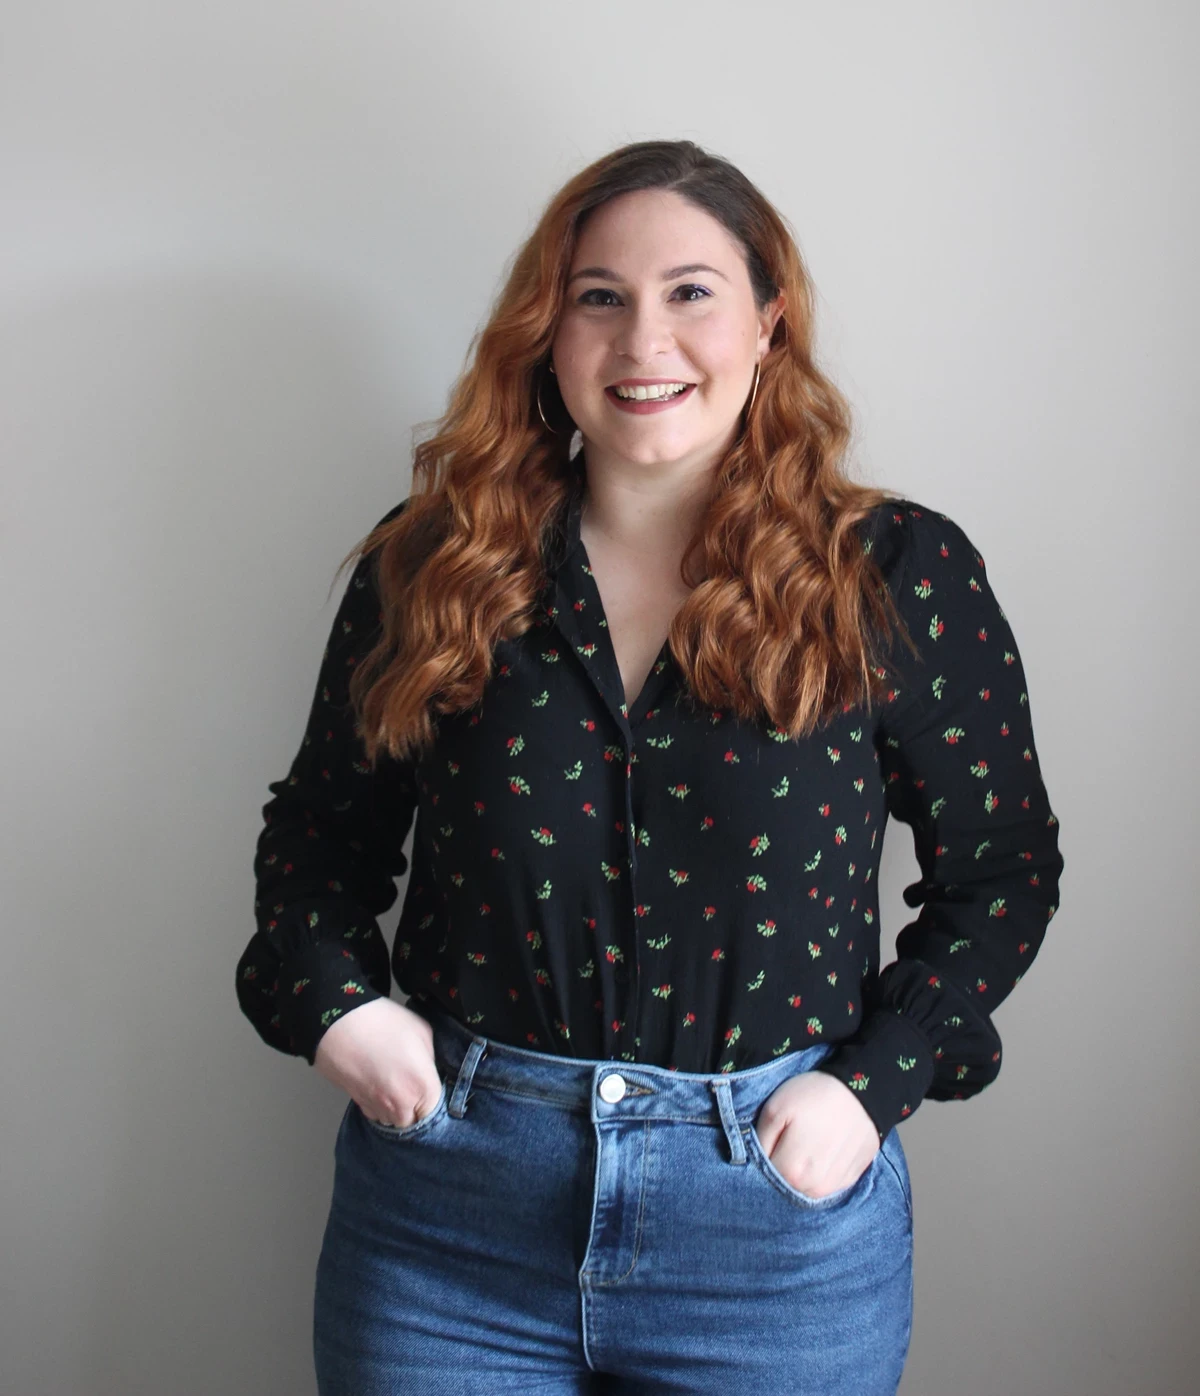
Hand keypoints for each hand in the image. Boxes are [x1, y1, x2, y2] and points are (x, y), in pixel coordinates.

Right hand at [313, 997, 442, 1128]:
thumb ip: (429, 1058)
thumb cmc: (384, 1023)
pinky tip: (376, 1083)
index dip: (430, 1097)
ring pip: (392, 1120)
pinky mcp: (358, 1105)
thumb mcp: (422, 1032)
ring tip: (390, 1082)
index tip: (425, 1085)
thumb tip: (425, 1068)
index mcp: (423, 1088)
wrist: (341, 1023)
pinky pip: (374, 1113)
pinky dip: (377, 1104)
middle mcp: (401, 1106)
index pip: (434, 1110)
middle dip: (413, 1107)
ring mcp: (378, 1108)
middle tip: (408, 1082)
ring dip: (394, 1108)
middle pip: (412, 1122)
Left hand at [755, 1071, 879, 1197]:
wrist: (864, 1092)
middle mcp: (814, 1188)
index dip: (765, 1156)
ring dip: (803, 1171)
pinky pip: (828, 1184)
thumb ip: (759, 1140)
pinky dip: (822, 1171)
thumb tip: (753, 1161)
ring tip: (809, 1143)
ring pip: (807, 1188)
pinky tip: (825, 1150)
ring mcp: (836, 1187)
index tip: (772, 1138)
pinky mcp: (852, 1180)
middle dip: (783, 1166)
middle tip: (790, 1139)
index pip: (765, 1176)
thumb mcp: (775, 1108)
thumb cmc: (814, 1096)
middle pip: (786, 1185)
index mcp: (791, 1172)